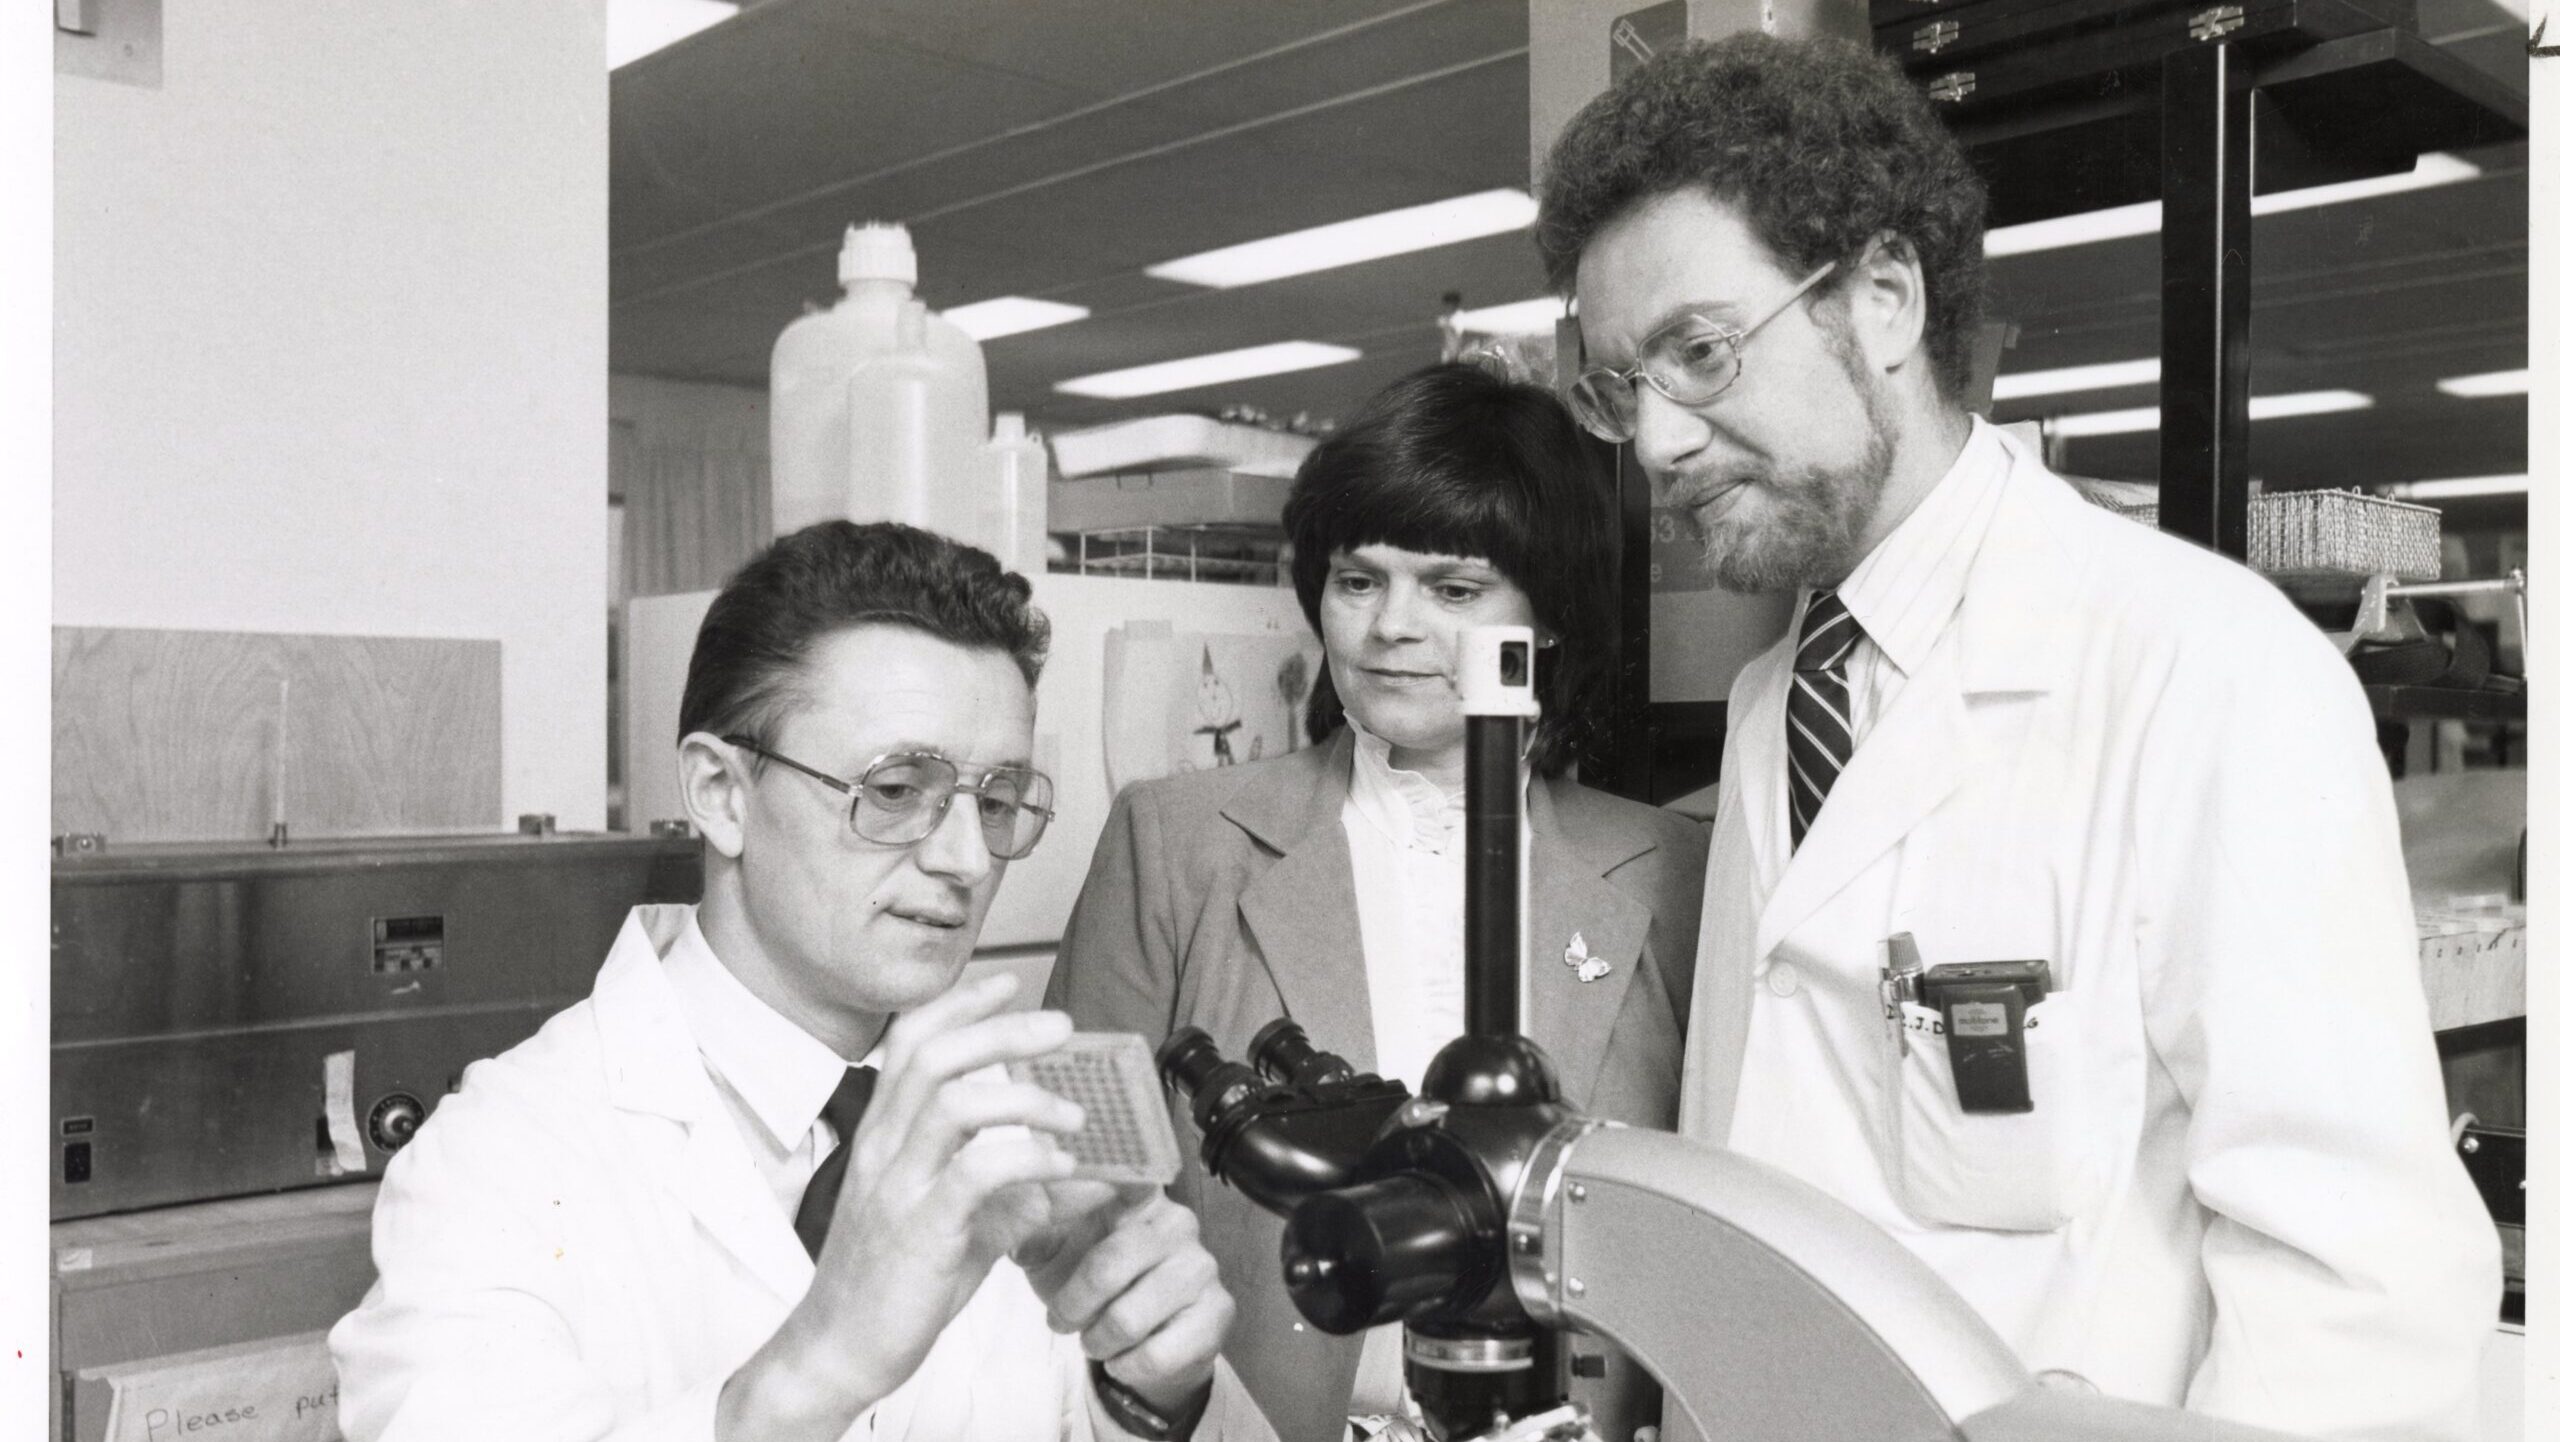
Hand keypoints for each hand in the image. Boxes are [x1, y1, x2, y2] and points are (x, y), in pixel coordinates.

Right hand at [719, 972, 1083, 1438]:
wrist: (840, 1350)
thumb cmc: (895, 1284)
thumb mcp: (959, 1225)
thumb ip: (1014, 1195)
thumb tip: (1086, 1180)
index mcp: (884, 1136)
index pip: (911, 1043)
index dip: (958, 1004)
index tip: (1007, 983)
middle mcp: (884, 1149)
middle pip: (934, 1055)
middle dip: (1001, 1028)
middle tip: (1061, 1025)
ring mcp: (898, 1187)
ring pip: (951, 1102)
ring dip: (1024, 1097)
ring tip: (1074, 1112)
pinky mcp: (920, 1230)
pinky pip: (975, 1173)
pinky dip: (1028, 1159)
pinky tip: (1064, 1169)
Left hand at [1026, 1192, 1232, 1418]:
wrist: (1138, 1343)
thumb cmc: (1091, 1284)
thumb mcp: (1051, 1252)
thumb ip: (1030, 1231)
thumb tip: (1011, 1219)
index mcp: (1137, 1196)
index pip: (1121, 1179)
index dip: (1091, 1191)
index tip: (1066, 1210)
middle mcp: (1177, 1222)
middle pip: (1108, 1265)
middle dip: (1072, 1305)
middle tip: (1060, 1320)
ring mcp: (1202, 1266)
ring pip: (1129, 1318)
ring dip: (1098, 1340)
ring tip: (1094, 1339)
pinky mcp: (1218, 1312)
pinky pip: (1157, 1354)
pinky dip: (1127, 1365)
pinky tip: (1124, 1356)